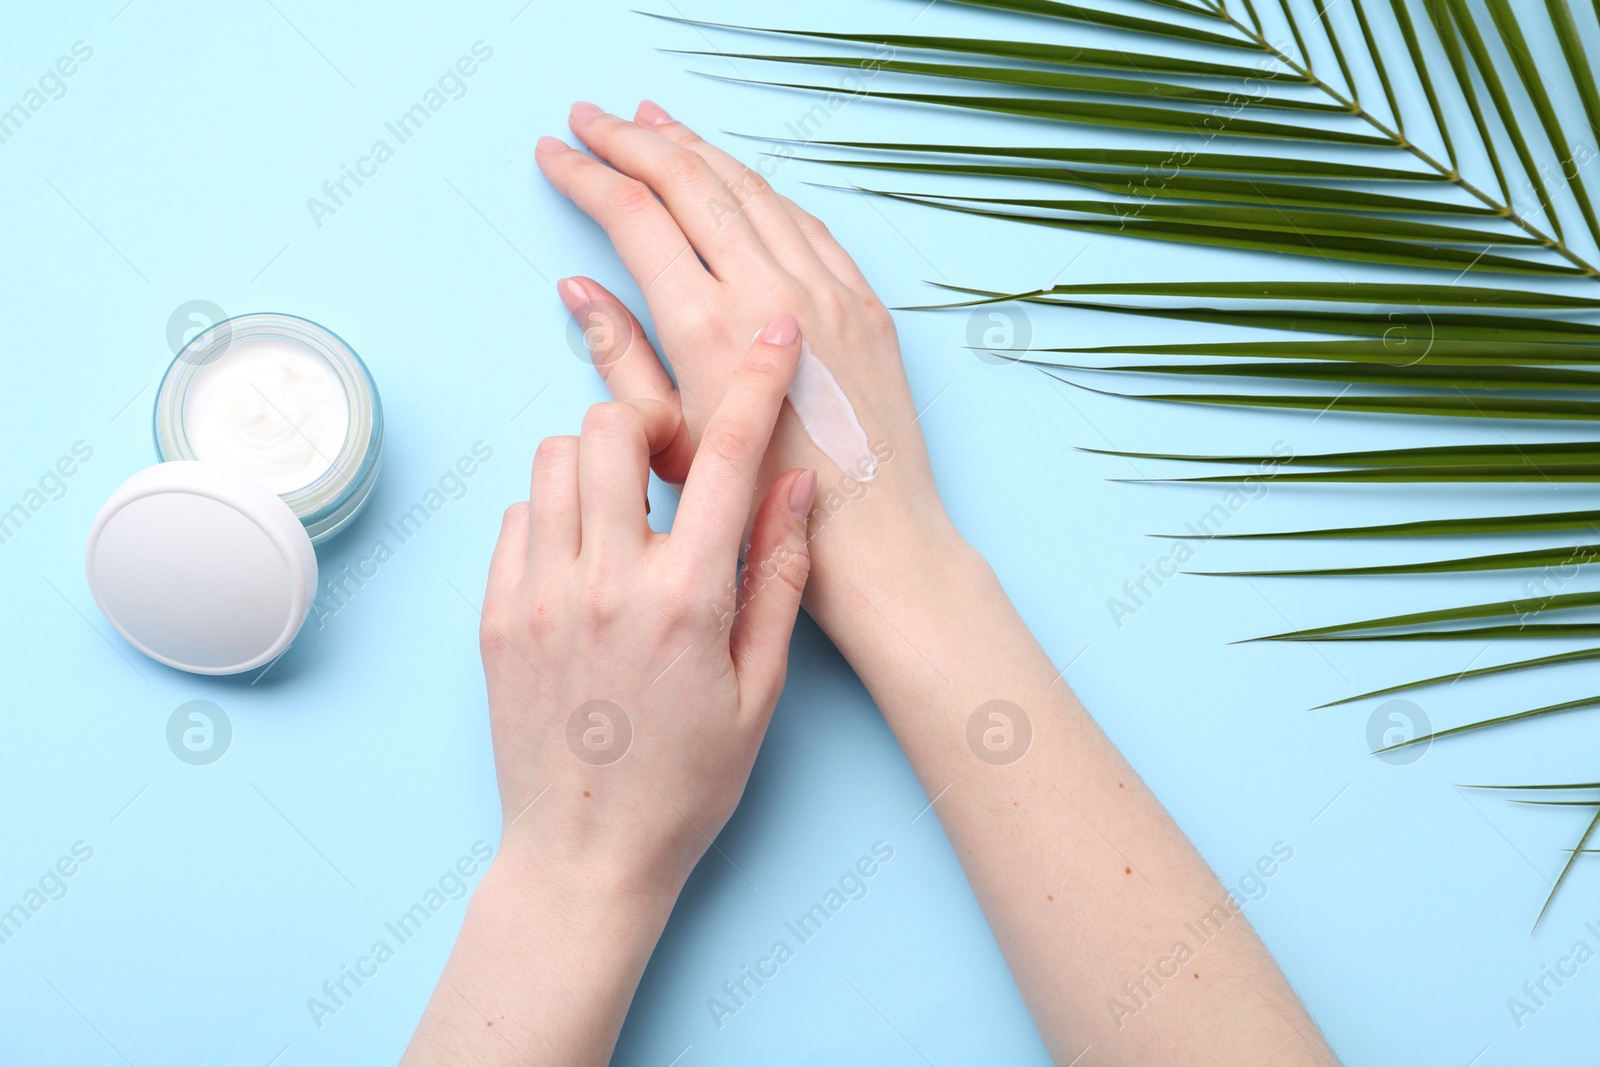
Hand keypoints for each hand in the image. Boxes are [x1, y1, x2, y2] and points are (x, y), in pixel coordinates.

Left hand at [480, 316, 816, 893]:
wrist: (585, 856)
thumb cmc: (686, 784)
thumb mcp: (759, 690)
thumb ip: (777, 578)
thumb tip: (796, 485)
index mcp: (685, 601)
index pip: (727, 458)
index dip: (757, 383)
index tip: (775, 337)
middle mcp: (604, 583)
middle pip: (613, 428)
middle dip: (651, 420)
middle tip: (674, 460)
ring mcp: (537, 596)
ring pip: (554, 460)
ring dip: (599, 462)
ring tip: (629, 513)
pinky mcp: (493, 615)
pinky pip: (516, 517)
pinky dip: (552, 512)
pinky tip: (583, 559)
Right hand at [535, 101, 953, 578]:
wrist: (873, 536)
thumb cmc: (763, 508)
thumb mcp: (672, 441)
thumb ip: (621, 357)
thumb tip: (578, 291)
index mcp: (707, 328)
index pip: (634, 217)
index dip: (587, 176)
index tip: (554, 153)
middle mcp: (768, 292)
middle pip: (688, 181)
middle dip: (631, 138)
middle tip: (590, 117)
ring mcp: (825, 290)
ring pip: (750, 188)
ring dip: (696, 147)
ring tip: (655, 122)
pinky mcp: (864, 302)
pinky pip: (805, 221)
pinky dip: (760, 189)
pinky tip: (736, 179)